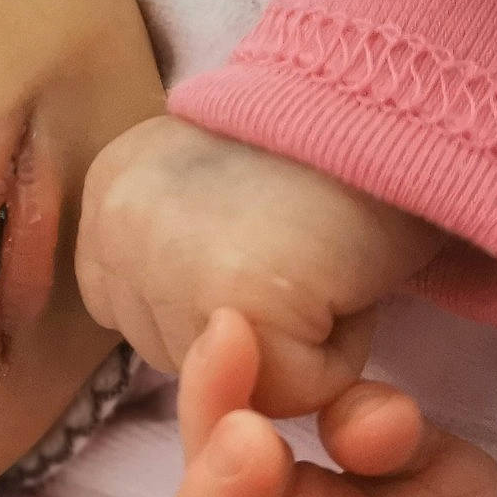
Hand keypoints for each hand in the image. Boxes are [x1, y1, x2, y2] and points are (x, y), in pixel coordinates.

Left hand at [76, 114, 443, 416]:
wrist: (387, 105)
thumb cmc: (322, 154)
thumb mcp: (212, 190)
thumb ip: (175, 250)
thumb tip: (190, 337)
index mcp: (108, 190)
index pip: (130, 312)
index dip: (209, 303)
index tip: (259, 246)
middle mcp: (114, 223)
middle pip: (168, 353)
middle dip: (240, 331)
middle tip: (297, 255)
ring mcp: (162, 264)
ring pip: (224, 380)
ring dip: (286, 348)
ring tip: (317, 266)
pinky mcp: (228, 305)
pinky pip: (285, 391)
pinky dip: (332, 361)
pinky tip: (340, 285)